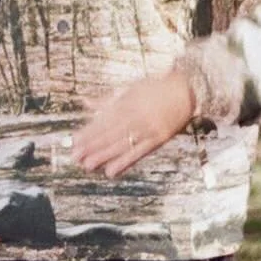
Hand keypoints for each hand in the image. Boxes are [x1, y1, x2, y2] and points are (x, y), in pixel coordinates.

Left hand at [72, 71, 196, 177]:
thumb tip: (85, 102)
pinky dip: (125, 162)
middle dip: (91, 146)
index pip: (103, 120)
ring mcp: (146, 129)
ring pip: (121, 144)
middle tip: (75, 156)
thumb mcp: (129, 89)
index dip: (88, 132)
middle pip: (109, 133)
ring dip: (103, 156)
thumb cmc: (155, 89)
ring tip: (87, 165)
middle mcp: (134, 116)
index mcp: (126, 103)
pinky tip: (111, 171)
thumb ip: (107, 99)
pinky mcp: (158, 139)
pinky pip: (139, 153)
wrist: (186, 91)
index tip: (74, 141)